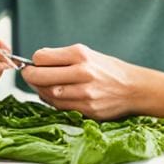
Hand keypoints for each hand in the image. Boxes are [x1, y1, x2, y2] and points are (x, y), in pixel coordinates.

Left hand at [21, 44, 163, 119]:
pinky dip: (53, 101)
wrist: (134, 88)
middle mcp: (82, 72)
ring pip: (48, 94)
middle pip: (40, 76)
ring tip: (42, 86)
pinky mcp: (87, 109)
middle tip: (29, 75)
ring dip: (40, 90)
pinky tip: (55, 96)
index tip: (34, 63)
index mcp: (81, 55)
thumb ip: (63, 57)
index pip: (42, 57)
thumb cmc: (108, 70)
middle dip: (30, 76)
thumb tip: (37, 61)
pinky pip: (60, 107)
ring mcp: (85, 93)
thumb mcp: (88, 54)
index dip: (34, 61)